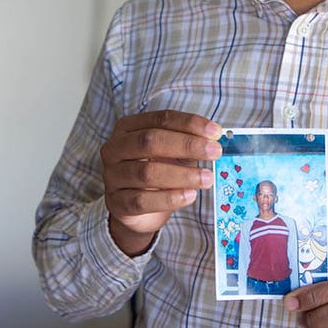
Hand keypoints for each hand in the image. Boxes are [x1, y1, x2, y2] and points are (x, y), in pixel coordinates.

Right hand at [100, 110, 221, 255]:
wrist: (132, 208)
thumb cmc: (154, 171)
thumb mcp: (169, 153)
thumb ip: (187, 145)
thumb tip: (213, 142)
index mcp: (127, 128)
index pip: (160, 119)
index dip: (189, 123)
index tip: (214, 132)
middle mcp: (115, 149)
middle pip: (150, 141)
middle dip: (186, 145)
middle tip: (214, 152)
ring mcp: (112, 176)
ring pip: (147, 172)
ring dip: (182, 175)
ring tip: (207, 178)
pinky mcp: (117, 203)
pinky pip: (142, 201)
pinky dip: (169, 198)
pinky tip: (189, 196)